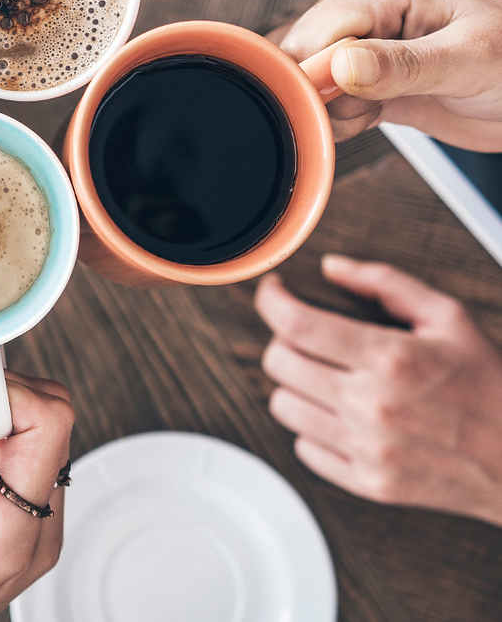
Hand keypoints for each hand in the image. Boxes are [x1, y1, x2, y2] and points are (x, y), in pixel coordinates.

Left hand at [257, 255, 501, 525]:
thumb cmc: (491, 385)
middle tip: (306, 335)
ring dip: (294, 383)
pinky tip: (339, 413)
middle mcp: (372, 405)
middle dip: (284, 339)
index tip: (274, 292)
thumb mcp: (447, 316)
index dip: (272, 300)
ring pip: (282, 406)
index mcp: (390, 358)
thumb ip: (385, 283)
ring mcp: (368, 449)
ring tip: (324, 374)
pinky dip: (312, 427)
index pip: (295, 324)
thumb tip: (332, 267)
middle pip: (278, 363)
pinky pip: (304, 448)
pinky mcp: (369, 483)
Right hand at [275, 0, 501, 147]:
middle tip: (371, 107)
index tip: (346, 102)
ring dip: (332, 111)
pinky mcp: (355, 73)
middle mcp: (360, 8)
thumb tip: (341, 67)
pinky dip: (338, 119)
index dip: (317, 76)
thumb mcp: (468, 62)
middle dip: (324, 96)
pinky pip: (320, 99)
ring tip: (378, 108)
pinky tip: (373, 113)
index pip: (313, 33)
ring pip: (303, 82)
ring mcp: (355, 41)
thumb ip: (403, 66)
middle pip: (298, 58)